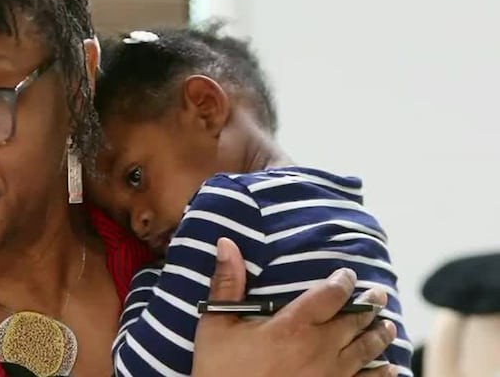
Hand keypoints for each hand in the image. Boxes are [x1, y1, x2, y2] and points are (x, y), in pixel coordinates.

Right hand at [192, 238, 397, 376]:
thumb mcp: (217, 324)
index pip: (330, 295)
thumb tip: (226, 243)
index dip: (343, 282)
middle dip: (368, 305)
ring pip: (365, 351)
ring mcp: (330, 376)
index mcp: (293, 326)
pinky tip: (390, 368)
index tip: (348, 275)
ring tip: (388, 325)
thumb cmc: (219, 370)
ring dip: (378, 335)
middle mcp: (319, 348)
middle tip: (379, 295)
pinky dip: (381, 374)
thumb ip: (226, 283)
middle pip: (354, 321)